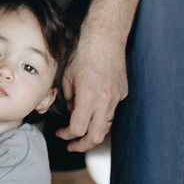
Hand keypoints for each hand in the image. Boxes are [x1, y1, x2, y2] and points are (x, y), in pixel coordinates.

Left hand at [58, 29, 127, 152]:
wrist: (104, 38)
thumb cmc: (84, 53)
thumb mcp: (67, 77)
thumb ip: (68, 99)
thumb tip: (71, 112)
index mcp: (88, 96)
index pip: (77, 128)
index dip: (67, 135)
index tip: (61, 134)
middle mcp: (105, 100)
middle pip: (96, 136)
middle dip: (82, 145)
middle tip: (71, 145)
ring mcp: (116, 98)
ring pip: (106, 126)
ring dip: (93, 132)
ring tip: (81, 132)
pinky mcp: (122, 93)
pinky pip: (111, 111)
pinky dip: (101, 116)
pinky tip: (92, 111)